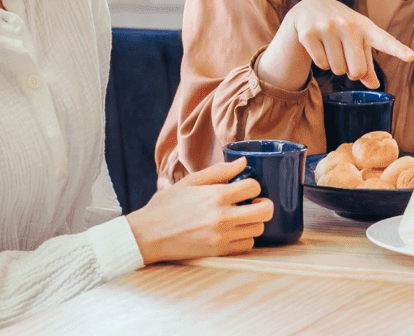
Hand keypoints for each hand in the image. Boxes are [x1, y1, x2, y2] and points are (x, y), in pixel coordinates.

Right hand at [126, 158, 274, 262]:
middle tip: (252, 203)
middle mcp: (222, 217)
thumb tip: (243, 162)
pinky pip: (247, 245)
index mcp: (216, 196)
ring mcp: (222, 236)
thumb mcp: (189, 182)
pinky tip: (233, 230)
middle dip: (263, 204)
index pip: (254, 187)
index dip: (252, 185)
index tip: (244, 187)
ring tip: (240, 217)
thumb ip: (218, 172)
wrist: (148, 235)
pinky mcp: (219, 251)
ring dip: (253, 221)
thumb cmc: (167, 206)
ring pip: (258, 229)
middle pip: (265, 211)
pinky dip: (244, 237)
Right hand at [256, 0, 413, 89]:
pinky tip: (319, 45)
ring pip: (337, 70)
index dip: (399, 50)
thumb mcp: (357, 40)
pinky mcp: (310, 33)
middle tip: (344, 55)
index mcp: (366, 28)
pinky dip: (320, 61)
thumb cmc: (341, 28)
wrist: (311, 8)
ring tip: (330, 47)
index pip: (385, 41)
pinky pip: (321, 64)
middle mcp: (348, 25)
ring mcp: (328, 27)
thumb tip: (374, 85)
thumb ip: (367, 63)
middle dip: (350, 71)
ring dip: (334, 66)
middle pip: (356, 71)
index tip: (412, 57)